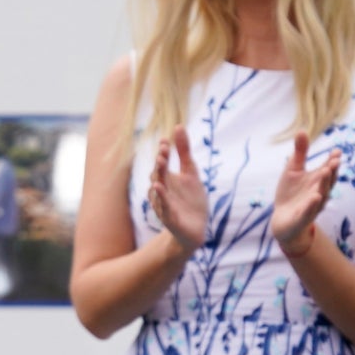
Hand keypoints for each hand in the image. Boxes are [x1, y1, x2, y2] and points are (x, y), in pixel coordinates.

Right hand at [146, 127, 207, 253]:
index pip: (162, 163)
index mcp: (167, 179)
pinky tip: (158, 188)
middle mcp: (162, 191)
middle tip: (163, 151)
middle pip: (158, 175)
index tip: (166, 141)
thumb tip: (178, 126)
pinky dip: (161, 198)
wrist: (196, 229)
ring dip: (158, 178)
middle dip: (160, 164)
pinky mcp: (170, 219)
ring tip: (160, 165)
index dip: (164, 152)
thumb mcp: (191, 172)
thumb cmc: (191, 200)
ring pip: (158, 191)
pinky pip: (164, 207)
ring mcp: (165, 205)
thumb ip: (184, 151)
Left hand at [271, 134, 339, 253]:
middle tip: (334, 161)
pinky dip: (312, 205)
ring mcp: (312, 206)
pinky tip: (315, 197)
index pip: (328, 169)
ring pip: (321, 195)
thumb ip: (300, 153)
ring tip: (325, 172)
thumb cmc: (291, 194)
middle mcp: (319, 192)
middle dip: (332, 171)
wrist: (282, 220)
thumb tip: (302, 130)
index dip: (333, 161)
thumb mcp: (293, 170)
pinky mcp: (302, 218)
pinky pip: (308, 212)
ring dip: (324, 185)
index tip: (337, 151)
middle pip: (328, 182)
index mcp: (318, 181)